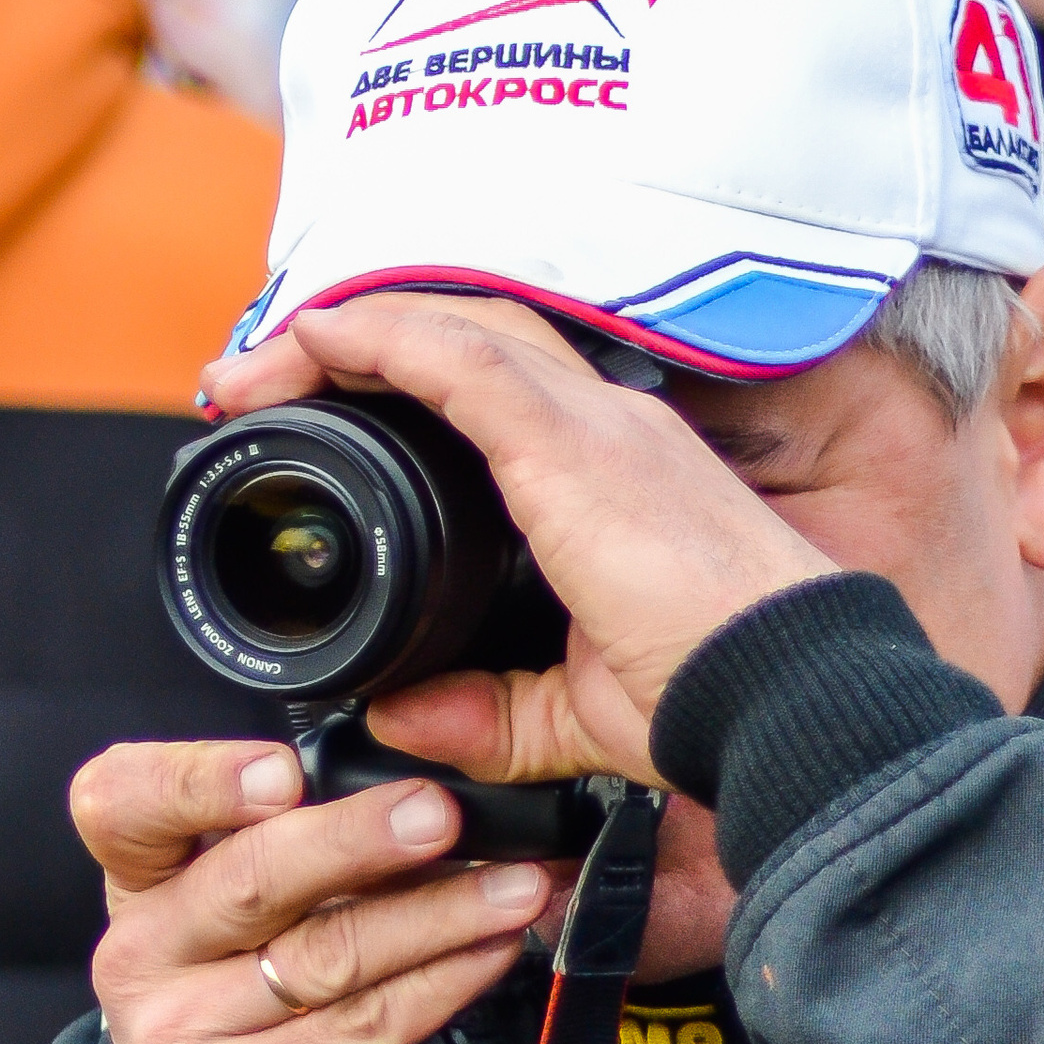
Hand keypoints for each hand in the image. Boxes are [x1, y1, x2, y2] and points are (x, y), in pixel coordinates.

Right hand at [71, 735, 567, 1043]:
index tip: (283, 770)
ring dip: (438, 914)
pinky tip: (494, 950)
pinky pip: (371, 1026)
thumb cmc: (244, 1033)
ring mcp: (195, 1040)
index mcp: (139, 893)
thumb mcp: (236, 938)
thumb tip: (421, 795)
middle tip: (439, 813)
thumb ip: (295, 864)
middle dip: (356, 839)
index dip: (196, 779)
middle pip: (248, 879)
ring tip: (515, 885)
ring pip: (329, 956)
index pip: (120, 806)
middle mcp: (148, 961)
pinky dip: (446, 981)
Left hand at [208, 295, 827, 783]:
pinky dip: (381, 338)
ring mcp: (595, 424)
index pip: (498, 383)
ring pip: (453, 328)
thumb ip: (485, 713)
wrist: (785, 695)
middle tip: (261, 381)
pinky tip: (317, 341)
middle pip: (465, 337)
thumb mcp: (570, 715)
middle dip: (358, 342)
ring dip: (346, 334)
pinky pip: (457, 358)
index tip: (319, 406)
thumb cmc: (711, 697)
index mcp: (611, 472)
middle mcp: (607, 426)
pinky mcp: (574, 445)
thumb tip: (403, 716)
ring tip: (258, 370)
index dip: (407, 373)